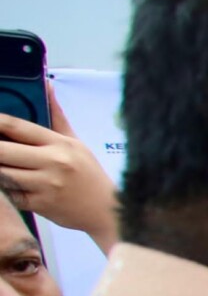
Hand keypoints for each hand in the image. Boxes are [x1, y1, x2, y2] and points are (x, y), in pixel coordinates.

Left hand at [0, 88, 117, 249]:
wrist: (107, 211)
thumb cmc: (89, 175)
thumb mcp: (76, 143)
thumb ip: (56, 116)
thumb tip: (46, 84)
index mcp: (60, 143)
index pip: (17, 127)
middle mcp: (54, 162)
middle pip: (3, 150)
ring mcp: (47, 185)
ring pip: (3, 173)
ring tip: (0, 164)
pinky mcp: (42, 204)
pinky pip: (10, 194)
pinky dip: (3, 190)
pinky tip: (4, 184)